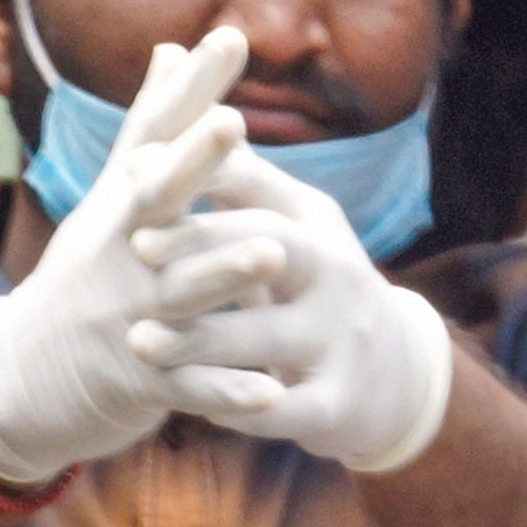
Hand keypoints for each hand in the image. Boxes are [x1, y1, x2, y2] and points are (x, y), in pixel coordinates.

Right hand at [0, 28, 256, 488]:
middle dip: (193, 161)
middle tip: (233, 121)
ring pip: (179, 293)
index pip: (156, 136)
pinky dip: (226, 392)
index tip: (230, 37)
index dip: (191, 90)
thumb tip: (172, 47)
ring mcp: (127, 316)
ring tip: (271, 252)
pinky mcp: (138, 380)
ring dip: (222, 272)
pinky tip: (270, 394)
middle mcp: (120, 253)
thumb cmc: (83, 275)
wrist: (20, 379)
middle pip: (156, 200)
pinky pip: (187, 385)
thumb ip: (151, 127)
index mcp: (122, 207)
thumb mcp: (110, 200)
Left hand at [126, 150, 458, 475]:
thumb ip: (236, 180)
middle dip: (204, 245)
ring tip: (139, 342)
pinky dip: (239, 407)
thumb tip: (175, 117)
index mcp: (315, 223)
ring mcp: (341, 339)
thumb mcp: (290, 226)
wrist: (393, 372)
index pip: (259, 188)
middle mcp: (335, 272)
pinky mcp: (338, 402)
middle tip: (136, 247)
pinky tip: (196, 405)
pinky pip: (284, 409)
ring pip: (268, 337)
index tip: (132, 171)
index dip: (200, 177)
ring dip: (201, 340)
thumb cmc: (312, 284)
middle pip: (271, 247)